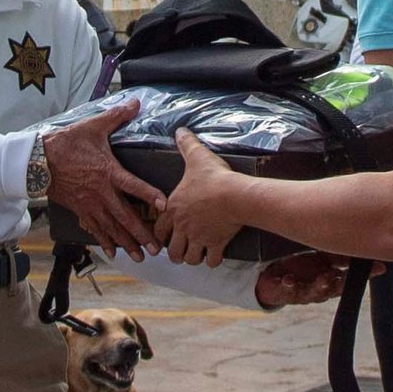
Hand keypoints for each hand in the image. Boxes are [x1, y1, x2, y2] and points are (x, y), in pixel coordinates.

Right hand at [44, 98, 166, 261]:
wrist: (38, 161)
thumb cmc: (67, 143)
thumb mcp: (93, 127)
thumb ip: (116, 116)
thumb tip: (135, 103)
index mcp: (108, 172)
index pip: (133, 185)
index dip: (150, 195)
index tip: (165, 206)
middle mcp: (101, 192)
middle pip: (125, 216)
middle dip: (142, 233)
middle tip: (156, 247)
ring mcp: (90, 204)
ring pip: (111, 227)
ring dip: (126, 242)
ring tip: (140, 255)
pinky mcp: (80, 210)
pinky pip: (94, 229)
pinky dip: (104, 241)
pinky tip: (113, 252)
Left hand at [154, 129, 241, 266]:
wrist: (234, 194)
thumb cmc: (214, 177)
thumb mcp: (197, 157)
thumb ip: (186, 144)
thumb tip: (180, 130)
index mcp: (174, 209)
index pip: (158, 230)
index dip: (160, 235)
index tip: (165, 237)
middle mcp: (183, 227)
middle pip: (172, 251)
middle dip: (175, 252)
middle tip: (181, 249)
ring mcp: (199, 238)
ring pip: (189, 258)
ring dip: (192, 258)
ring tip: (197, 253)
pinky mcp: (216, 244)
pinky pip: (211, 261)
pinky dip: (212, 260)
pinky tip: (215, 255)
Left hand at [255, 252, 384, 308]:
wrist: (274, 278)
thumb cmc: (304, 268)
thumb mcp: (323, 258)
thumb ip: (343, 256)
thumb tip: (370, 252)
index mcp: (333, 281)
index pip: (352, 278)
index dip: (366, 275)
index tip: (379, 268)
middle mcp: (321, 290)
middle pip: (335, 288)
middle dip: (342, 282)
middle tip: (348, 274)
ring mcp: (304, 292)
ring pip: (315, 291)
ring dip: (320, 285)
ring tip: (324, 277)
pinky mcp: (285, 292)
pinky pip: (288, 290)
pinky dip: (289, 284)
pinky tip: (288, 279)